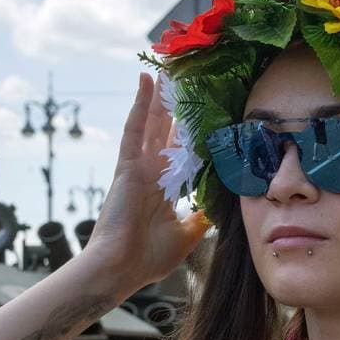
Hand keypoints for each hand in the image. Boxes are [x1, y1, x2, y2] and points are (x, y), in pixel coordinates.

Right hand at [80, 74, 211, 289]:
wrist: (120, 269)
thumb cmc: (148, 259)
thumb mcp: (187, 236)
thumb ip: (200, 217)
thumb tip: (219, 206)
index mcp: (165, 190)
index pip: (183, 154)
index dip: (193, 134)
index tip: (209, 114)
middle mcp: (152, 174)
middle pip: (168, 133)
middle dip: (178, 109)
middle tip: (189, 82)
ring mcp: (139, 168)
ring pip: (152, 124)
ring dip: (161, 98)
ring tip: (170, 70)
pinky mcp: (127, 166)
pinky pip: (135, 129)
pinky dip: (140, 105)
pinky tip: (146, 81)